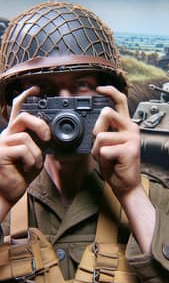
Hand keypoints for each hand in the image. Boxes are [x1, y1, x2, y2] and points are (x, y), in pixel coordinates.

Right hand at [0, 87, 49, 219]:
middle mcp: (5, 135)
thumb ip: (38, 143)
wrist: (7, 193)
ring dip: (36, 154)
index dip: (25, 97)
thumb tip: (49, 134)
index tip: (36, 88)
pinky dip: (32, 161)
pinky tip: (27, 168)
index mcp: (14, 134)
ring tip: (32, 164)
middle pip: (22, 116)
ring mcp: (0, 143)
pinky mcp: (0, 153)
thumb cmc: (20, 174)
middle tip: (47, 137)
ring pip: (26, 138)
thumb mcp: (34, 156)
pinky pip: (24, 150)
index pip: (17, 109)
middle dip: (39, 125)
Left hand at [91, 86, 141, 197]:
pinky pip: (104, 150)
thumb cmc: (116, 164)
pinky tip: (112, 163)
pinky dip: (101, 159)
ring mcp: (132, 138)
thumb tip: (97, 119)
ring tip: (107, 158)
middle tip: (102, 146)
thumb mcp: (108, 144)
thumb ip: (104, 129)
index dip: (110, 91)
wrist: (125, 184)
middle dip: (96, 130)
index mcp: (126, 125)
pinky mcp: (130, 150)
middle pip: (106, 114)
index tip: (99, 89)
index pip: (120, 101)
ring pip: (101, 136)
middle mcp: (132, 128)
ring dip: (97, 151)